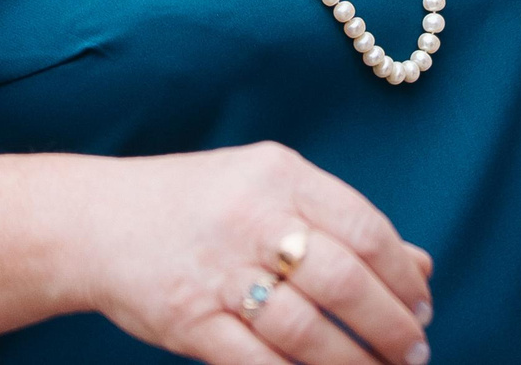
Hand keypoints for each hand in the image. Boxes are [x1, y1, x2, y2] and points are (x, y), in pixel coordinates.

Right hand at [82, 142, 433, 364]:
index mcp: (279, 174)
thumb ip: (342, 222)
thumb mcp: (270, 189)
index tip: (424, 307)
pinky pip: (257, 364)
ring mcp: (217, 271)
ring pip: (307, 331)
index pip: (365, 228)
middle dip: (391, 326)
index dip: (404, 276)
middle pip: (345, 281)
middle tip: (415, 352)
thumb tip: (422, 265)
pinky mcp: (189, 320)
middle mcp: (251, 216)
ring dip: (355, 363)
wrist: (96, 221)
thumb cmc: (198, 205)